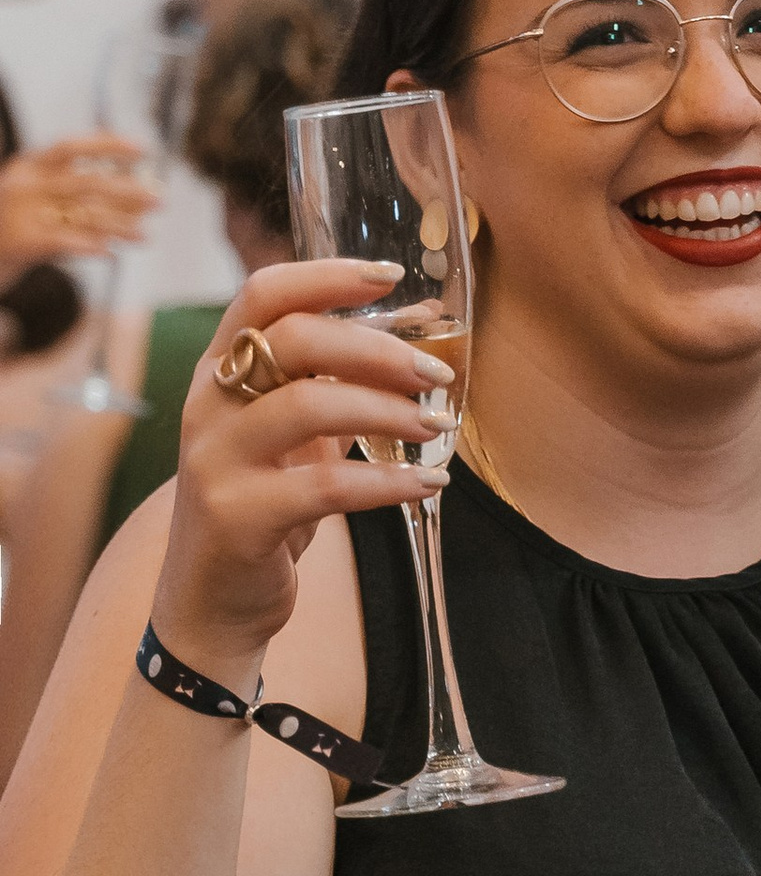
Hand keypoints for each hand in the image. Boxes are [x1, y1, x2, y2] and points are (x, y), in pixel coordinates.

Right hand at [0, 137, 156, 273]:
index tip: (141, 149)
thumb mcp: (38, 193)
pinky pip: (70, 242)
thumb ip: (78, 187)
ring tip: (144, 235)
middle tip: (159, 199)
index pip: (71, 146)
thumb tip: (136, 188)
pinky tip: (112, 253)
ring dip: (120, 226)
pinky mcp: (27, 240)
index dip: (106, 145)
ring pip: (83, 215)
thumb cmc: (18, 222)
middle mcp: (27, 185)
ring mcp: (25, 212)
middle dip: (126, 191)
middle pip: (85, 182)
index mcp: (30, 165)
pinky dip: (94, 247)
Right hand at [149, 261, 452, 687]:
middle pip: (294, 340)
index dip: (326, 276)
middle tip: (434, 372)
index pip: (263, 294)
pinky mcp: (238, 517)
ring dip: (387, 411)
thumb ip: (337, 383)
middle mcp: (208, 405)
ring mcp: (217, 460)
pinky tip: (427, 483)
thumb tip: (419, 335)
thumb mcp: (293, 435)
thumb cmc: (265, 502)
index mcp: (220, 370)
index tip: (390, 277)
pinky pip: (326, 486)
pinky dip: (387, 481)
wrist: (212, 599)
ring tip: (437, 424)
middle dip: (377, 349)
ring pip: (309, 406)